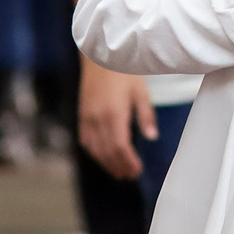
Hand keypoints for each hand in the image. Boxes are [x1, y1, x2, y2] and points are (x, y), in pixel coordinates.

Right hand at [78, 59, 155, 179]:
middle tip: (130, 176)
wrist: (100, 57)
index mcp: (114, 113)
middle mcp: (98, 118)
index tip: (137, 171)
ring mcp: (87, 117)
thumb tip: (152, 138)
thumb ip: (146, 116)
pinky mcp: (82, 114)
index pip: (120, 146)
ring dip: (106, 163)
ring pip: (95, 148)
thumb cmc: (125, 72)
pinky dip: (94, 151)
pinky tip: (103, 157)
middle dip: (119, 166)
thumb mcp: (140, 92)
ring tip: (118, 172)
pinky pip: (85, 139)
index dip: (128, 161)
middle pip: (107, 151)